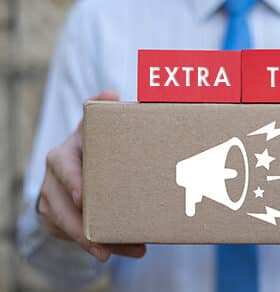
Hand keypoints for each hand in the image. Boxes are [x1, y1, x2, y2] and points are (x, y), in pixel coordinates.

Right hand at [38, 92, 145, 261]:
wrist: (78, 165)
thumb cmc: (94, 145)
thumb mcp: (94, 127)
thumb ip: (102, 110)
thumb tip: (111, 93)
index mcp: (63, 154)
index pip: (63, 166)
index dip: (71, 181)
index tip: (82, 196)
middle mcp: (53, 179)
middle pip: (61, 207)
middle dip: (81, 229)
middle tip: (102, 246)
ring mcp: (52, 201)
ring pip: (69, 227)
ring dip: (97, 242)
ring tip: (126, 251)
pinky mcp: (58, 219)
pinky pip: (77, 236)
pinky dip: (101, 244)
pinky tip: (123, 250)